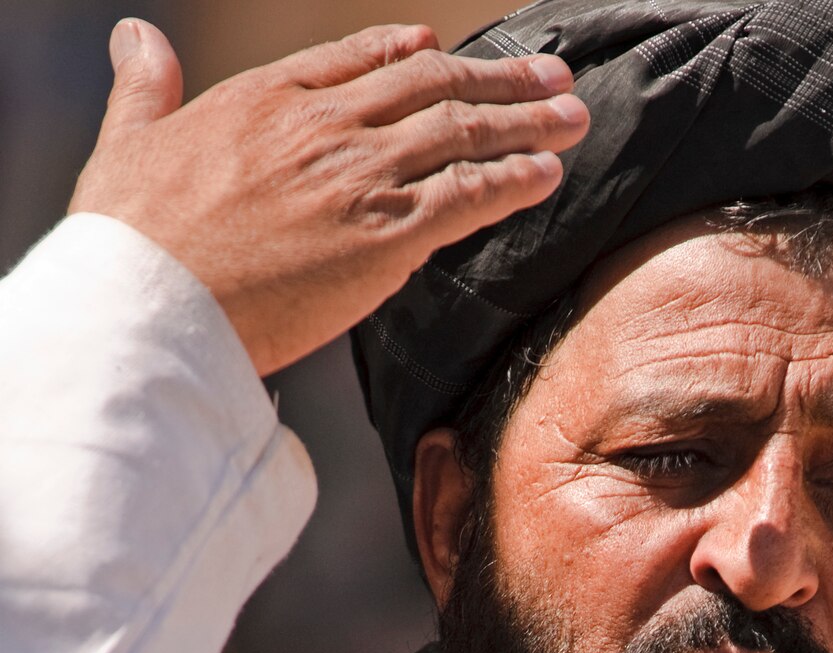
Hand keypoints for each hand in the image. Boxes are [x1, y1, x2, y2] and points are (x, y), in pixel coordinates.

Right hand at [69, 18, 588, 377]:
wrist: (154, 302)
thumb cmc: (130, 241)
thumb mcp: (128, 144)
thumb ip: (143, 89)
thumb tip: (135, 38)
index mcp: (265, 98)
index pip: (354, 59)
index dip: (406, 54)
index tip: (440, 50)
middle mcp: (322, 125)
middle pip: (429, 85)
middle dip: (498, 79)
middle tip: (549, 77)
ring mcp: (358, 175)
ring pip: (460, 131)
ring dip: (525, 121)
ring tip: (571, 116)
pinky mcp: (385, 235)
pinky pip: (467, 195)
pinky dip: (513, 180)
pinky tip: (547, 174)